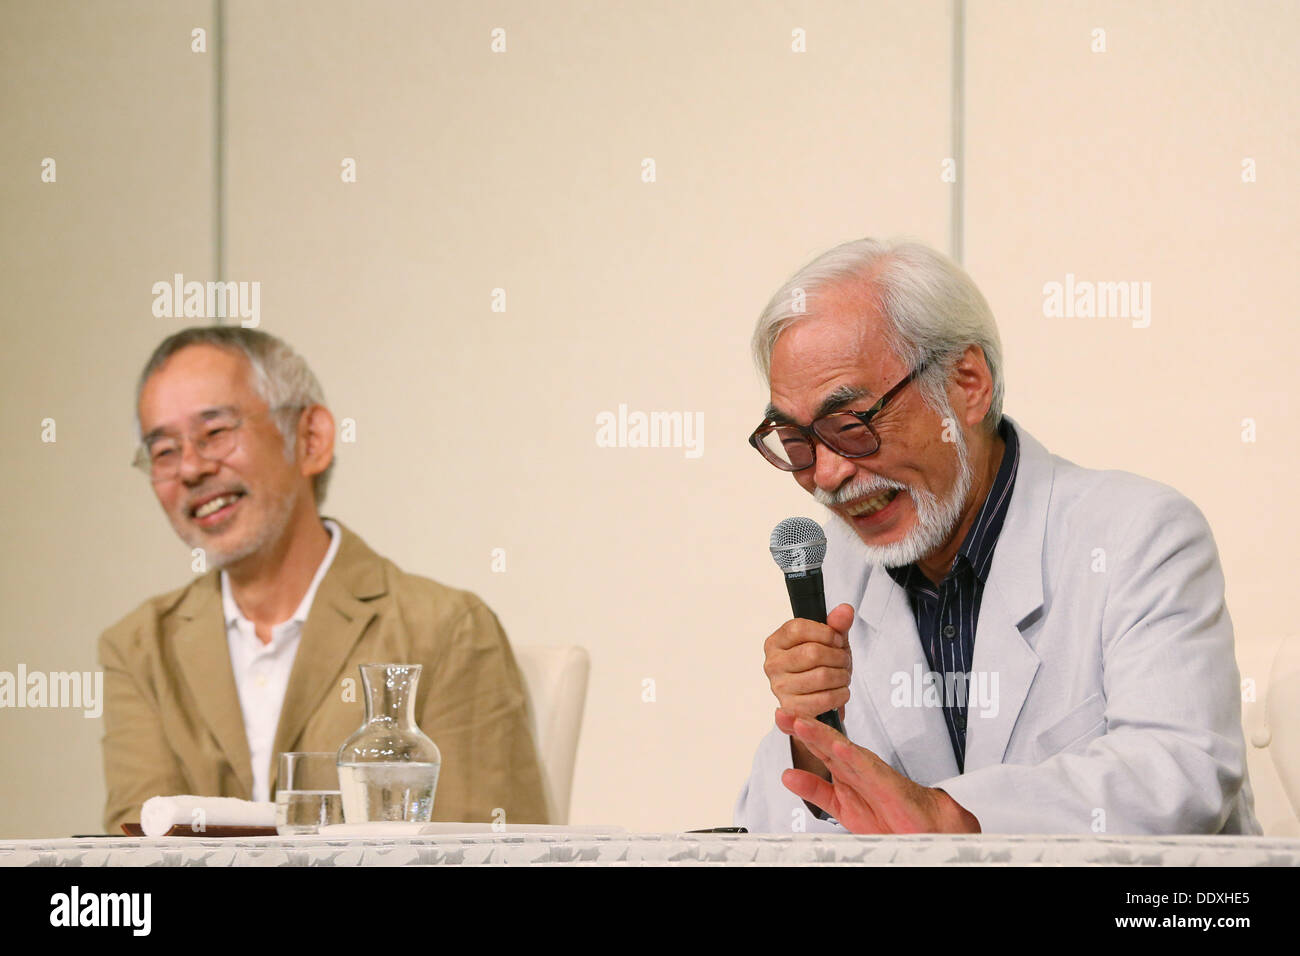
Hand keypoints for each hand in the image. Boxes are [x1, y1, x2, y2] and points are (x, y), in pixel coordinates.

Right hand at [762, 603, 854, 723]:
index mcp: (776, 642)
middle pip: (812, 653)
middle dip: (838, 656)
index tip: (836, 639)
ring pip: (821, 676)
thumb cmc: (821, 665)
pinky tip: (841, 691)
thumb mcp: (830, 640)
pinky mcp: (792, 708)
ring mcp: (780, 687)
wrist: (819, 696)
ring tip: (843, 675)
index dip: (825, 633)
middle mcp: (773, 664)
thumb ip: (837, 624)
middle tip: (844, 660)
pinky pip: (823, 699)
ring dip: (842, 676)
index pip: (798, 629)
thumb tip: (845, 610)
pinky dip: (840, 694)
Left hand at [776, 708, 980, 833]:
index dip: (799, 731)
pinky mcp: (888, 784)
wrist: (926, 828)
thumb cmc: (888, 816)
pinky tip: (838, 746)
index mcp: (846, 770)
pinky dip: (853, 756)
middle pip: (827, 741)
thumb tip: (787, 775)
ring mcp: (872, 772)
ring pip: (843, 749)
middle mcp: (857, 766)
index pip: (819, 746)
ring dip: (822, 735)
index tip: (781, 716)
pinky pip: (869, 769)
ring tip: (802, 723)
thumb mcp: (840, 805)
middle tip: (783, 711)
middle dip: (805, 725)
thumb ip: (815, 790)